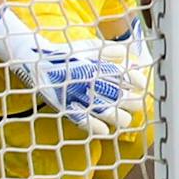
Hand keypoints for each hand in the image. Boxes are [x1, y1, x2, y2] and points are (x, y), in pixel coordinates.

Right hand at [0, 9, 144, 139]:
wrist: (35, 61)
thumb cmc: (65, 54)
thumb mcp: (88, 46)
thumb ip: (109, 50)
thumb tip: (128, 55)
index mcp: (96, 65)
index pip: (122, 74)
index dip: (136, 80)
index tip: (143, 85)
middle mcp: (89, 81)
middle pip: (117, 95)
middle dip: (131, 102)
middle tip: (138, 105)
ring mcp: (77, 95)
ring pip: (103, 110)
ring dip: (118, 117)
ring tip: (126, 120)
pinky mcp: (64, 107)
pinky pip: (81, 119)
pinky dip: (94, 126)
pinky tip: (105, 131)